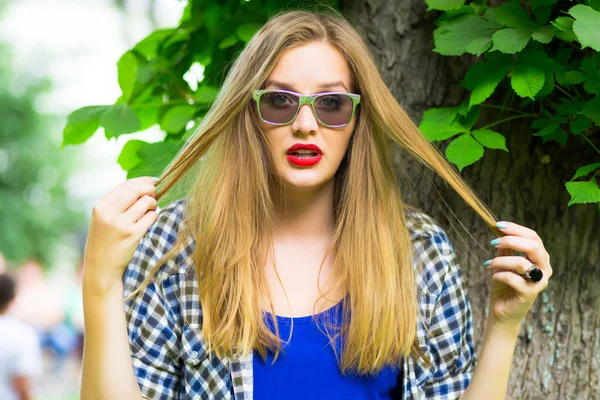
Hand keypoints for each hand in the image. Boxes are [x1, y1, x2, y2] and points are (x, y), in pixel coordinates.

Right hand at [82, 176, 158, 296]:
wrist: (100, 267)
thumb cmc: (106, 238)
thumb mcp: (105, 216)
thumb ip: (120, 200)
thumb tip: (147, 183)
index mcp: (101, 205)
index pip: (127, 184)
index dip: (143, 181)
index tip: (153, 182)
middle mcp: (109, 213)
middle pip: (138, 190)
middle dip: (151, 190)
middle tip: (154, 196)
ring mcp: (120, 224)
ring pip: (147, 202)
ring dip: (153, 205)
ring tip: (149, 212)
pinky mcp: (132, 235)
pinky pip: (151, 217)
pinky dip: (153, 217)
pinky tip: (148, 222)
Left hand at [484, 221, 551, 329]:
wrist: (502, 311)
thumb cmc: (505, 285)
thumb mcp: (504, 263)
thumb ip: (505, 248)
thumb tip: (499, 230)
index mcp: (540, 258)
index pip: (533, 237)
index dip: (516, 229)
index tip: (498, 225)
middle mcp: (544, 268)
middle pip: (533, 246)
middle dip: (511, 240)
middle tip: (493, 242)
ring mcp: (538, 282)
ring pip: (521, 263)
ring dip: (501, 260)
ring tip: (489, 264)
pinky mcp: (529, 293)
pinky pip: (513, 278)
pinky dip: (499, 274)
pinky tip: (492, 277)